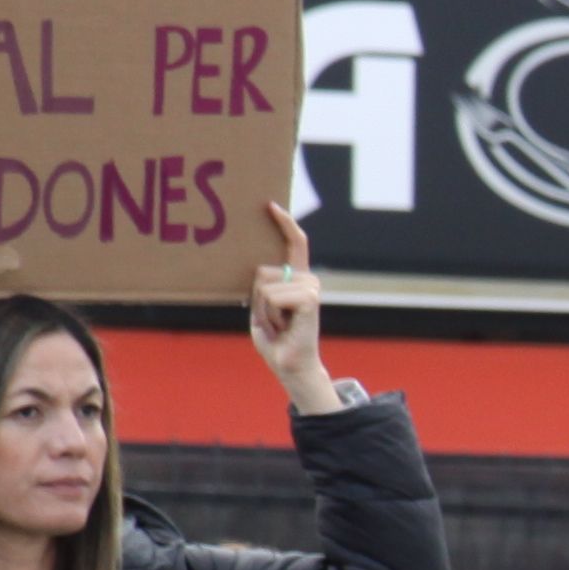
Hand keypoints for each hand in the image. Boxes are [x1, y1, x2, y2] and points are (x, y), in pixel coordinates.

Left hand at [247, 201, 338, 411]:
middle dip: (257, 298)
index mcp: (297, 278)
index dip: (284, 224)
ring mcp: (311, 288)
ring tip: (278, 324)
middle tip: (273, 320)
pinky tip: (284, 327)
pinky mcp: (310, 299)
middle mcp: (308, 279)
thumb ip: (262, 285)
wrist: (291, 364)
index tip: (270, 204)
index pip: (296, 244)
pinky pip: (272, 296)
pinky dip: (271, 314)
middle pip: (262, 271)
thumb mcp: (262, 305)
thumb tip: (259, 269)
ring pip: (264, 285)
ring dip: (263, 309)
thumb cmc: (275, 338)